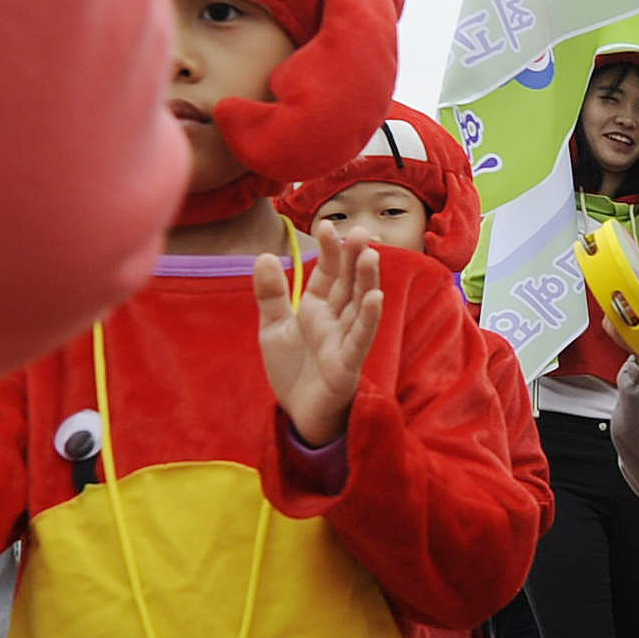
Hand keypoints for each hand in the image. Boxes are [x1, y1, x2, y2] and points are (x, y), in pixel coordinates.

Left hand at [256, 236, 385, 447]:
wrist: (298, 413)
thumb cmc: (293, 369)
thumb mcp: (273, 328)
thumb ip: (270, 294)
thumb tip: (263, 256)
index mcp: (317, 307)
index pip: (327, 273)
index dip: (329, 250)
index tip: (328, 224)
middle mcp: (334, 319)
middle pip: (347, 283)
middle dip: (353, 257)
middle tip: (362, 230)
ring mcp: (344, 339)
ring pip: (358, 304)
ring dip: (366, 280)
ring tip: (370, 254)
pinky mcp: (348, 363)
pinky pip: (360, 338)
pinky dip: (367, 317)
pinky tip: (374, 297)